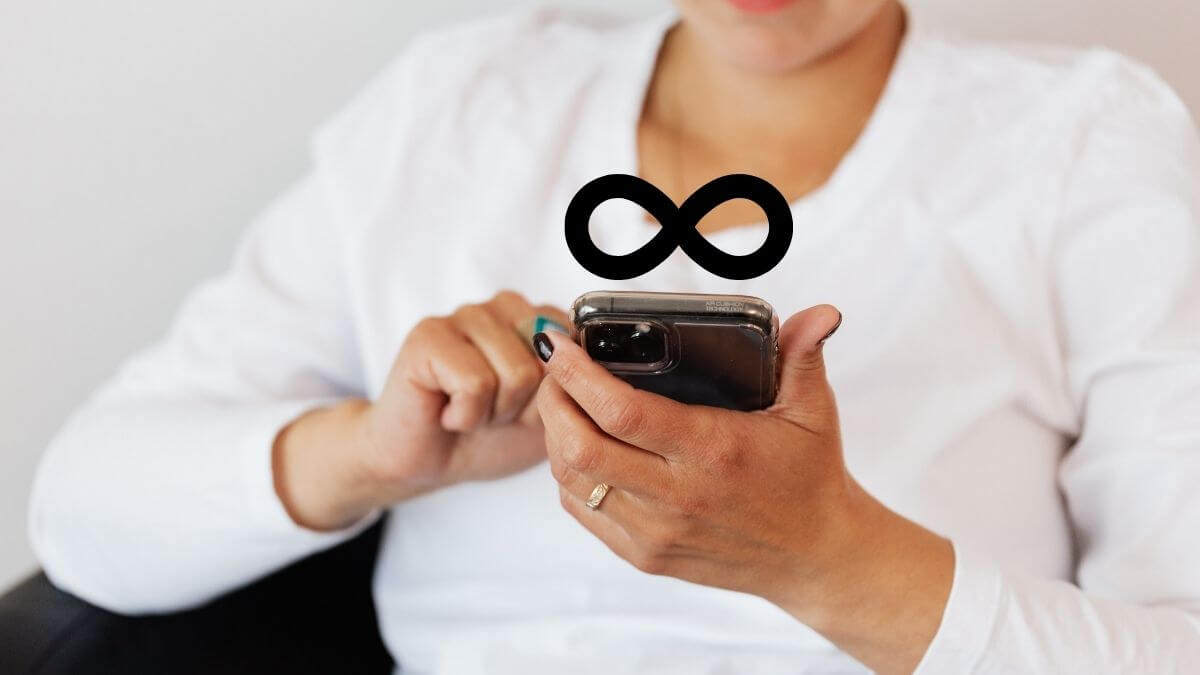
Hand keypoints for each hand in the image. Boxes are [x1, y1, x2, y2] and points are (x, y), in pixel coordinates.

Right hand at [273, 290, 566, 529]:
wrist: (428, 463)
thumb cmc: (489, 435)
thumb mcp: (551, 415)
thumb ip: (576, 385)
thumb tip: (586, 362)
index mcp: (538, 318)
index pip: (578, 348)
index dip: (556, 395)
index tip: (527, 407)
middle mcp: (503, 306)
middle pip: (550, 363)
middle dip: (527, 405)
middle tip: (494, 412)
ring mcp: (464, 314)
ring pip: (516, 373)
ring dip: (495, 412)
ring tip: (471, 411)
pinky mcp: (428, 335)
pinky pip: (475, 382)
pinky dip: (466, 415)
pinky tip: (448, 413)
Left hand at [535, 305, 953, 673]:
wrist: (816, 558)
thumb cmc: (810, 477)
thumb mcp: (813, 411)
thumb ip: (804, 355)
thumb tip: (821, 311)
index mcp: (713, 450)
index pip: (622, 411)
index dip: (577, 374)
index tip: (559, 343)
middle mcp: (679, 495)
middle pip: (580, 447)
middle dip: (552, 399)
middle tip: (554, 368)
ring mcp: (657, 532)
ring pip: (572, 481)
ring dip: (554, 435)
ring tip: (561, 401)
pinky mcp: (646, 556)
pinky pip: (583, 513)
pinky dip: (568, 475)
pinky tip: (578, 447)